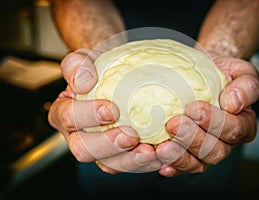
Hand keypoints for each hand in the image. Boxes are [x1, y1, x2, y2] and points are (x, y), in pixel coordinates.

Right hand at [48, 49, 160, 173]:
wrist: (117, 74)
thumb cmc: (98, 68)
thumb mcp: (85, 58)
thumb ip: (77, 66)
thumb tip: (84, 83)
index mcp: (64, 112)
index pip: (67, 118)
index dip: (87, 117)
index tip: (111, 109)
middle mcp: (77, 134)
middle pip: (84, 149)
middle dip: (108, 145)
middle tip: (131, 136)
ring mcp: (98, 147)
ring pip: (108, 163)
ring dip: (129, 160)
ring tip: (150, 150)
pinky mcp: (118, 154)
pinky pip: (127, 164)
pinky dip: (144, 162)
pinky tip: (159, 153)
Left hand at [156, 57, 258, 176]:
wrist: (195, 71)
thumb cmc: (217, 71)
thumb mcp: (239, 71)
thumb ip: (246, 85)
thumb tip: (234, 103)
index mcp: (243, 124)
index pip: (236, 130)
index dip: (216, 123)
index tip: (194, 108)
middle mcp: (225, 142)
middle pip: (215, 151)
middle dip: (193, 140)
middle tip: (173, 124)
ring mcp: (204, 151)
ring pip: (197, 163)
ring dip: (179, 156)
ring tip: (163, 147)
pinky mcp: (186, 155)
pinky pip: (180, 167)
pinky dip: (169, 166)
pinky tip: (159, 161)